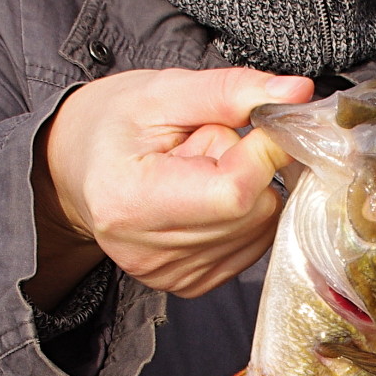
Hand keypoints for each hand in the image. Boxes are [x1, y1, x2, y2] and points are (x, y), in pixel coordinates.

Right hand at [29, 66, 313, 304]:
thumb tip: (298, 94)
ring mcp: (170, 275)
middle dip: (249, 168)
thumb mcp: (165, 91)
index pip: (234, 191)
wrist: (78, 166)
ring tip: (197, 171)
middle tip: (204, 145)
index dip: (262, 151)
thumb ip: (232, 91)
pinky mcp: (189, 284)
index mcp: (132, 201)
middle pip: (251, 212)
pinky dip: (242, 216)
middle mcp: (149, 252)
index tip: (257, 123)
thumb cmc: (113, 123)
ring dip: (246, 193)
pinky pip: (251, 246)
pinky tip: (204, 196)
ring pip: (259, 229)